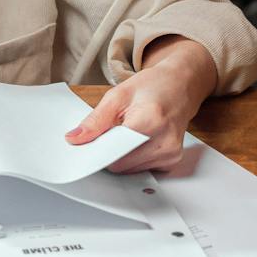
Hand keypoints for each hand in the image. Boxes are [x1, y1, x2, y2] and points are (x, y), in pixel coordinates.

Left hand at [63, 36, 218, 173]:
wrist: (180, 86)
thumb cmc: (152, 86)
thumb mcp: (118, 95)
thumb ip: (95, 120)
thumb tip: (75, 138)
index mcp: (151, 120)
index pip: (116, 152)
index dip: (98, 151)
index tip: (86, 148)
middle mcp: (164, 141)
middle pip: (121, 165)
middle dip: (109, 152)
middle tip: (110, 133)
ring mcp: (171, 153)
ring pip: (129, 170)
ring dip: (122, 156)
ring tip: (128, 133)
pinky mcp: (172, 161)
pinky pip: (141, 168)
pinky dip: (134, 158)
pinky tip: (139, 141)